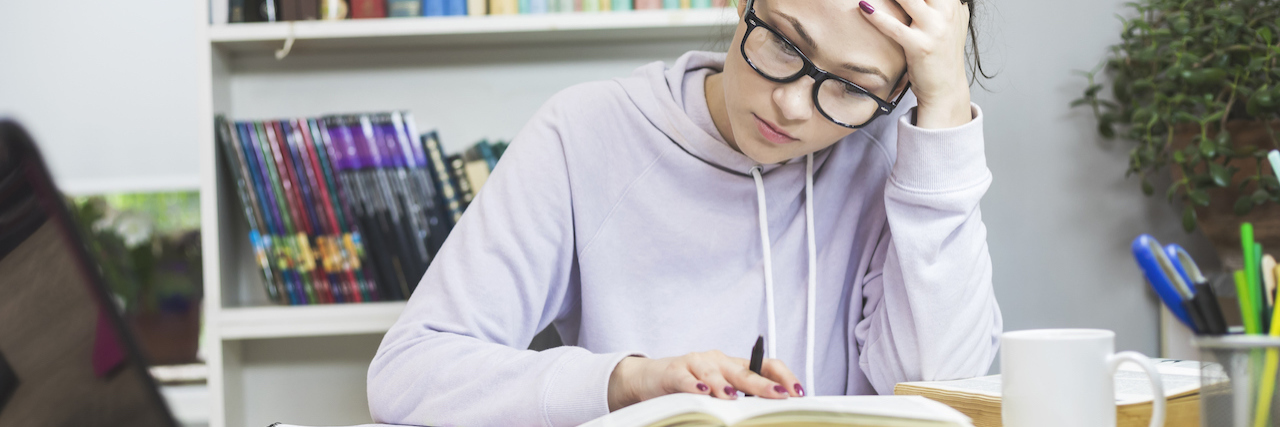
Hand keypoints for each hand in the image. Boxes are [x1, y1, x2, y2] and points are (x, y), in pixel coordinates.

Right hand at [607, 351, 803, 410]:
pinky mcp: (674, 370)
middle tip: (779, 395)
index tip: (798, 393)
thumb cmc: (692, 387)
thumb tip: (769, 417)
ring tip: (733, 398)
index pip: (765, 365)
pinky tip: (701, 391)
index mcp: (735, 366)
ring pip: (714, 373)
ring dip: (725, 386)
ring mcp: (696, 362)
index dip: (783, 376)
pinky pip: (685, 378)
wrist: (652, 378)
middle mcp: (719, 361)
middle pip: (744, 372)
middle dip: (763, 385)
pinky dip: (693, 384)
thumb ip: (741, 400)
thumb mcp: (719, 392)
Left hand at [859, 0, 972, 128]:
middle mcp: (947, 12)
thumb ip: (945, 3)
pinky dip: (877, 16)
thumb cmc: (942, 55)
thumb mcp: (952, 23)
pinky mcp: (920, 47)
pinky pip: (895, 27)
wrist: (946, 88)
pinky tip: (864, 7)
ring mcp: (935, 29)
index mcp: (952, 4)